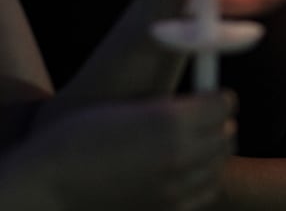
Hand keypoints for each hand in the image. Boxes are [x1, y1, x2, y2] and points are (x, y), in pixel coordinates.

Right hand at [23, 91, 235, 210]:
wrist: (51, 185)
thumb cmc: (82, 136)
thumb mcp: (132, 108)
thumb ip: (174, 106)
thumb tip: (209, 100)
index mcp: (170, 121)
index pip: (225, 104)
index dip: (217, 96)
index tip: (209, 95)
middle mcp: (179, 155)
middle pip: (227, 133)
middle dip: (218, 123)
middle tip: (203, 117)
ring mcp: (175, 188)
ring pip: (220, 163)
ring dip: (213, 150)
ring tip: (194, 142)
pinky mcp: (169, 210)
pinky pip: (207, 190)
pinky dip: (205, 178)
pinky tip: (187, 168)